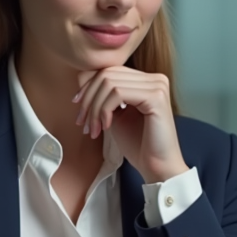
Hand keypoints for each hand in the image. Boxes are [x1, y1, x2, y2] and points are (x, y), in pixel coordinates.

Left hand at [74, 67, 188, 182]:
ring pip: (109, 83)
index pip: (110, 70)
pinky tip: (106, 127)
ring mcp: (157, 86)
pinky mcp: (156, 97)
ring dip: (95, 108)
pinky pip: (118, 93)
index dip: (89, 87)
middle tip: (82, 122)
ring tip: (93, 129)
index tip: (79, 109)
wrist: (155, 166)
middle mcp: (155, 78)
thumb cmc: (137, 144)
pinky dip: (104, 110)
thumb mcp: (113, 114)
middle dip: (88, 99)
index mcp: (147, 80)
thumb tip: (81, 74)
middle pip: (107, 74)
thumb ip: (102, 95)